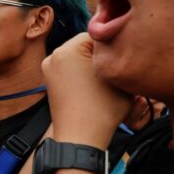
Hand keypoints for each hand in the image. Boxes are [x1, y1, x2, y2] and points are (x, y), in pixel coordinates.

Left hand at [41, 33, 132, 148]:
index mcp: (68, 49)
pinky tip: (94, 86)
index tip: (124, 57)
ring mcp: (49, 68)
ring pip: (78, 56)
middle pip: (86, 45)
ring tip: (106, 79)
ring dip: (92, 63)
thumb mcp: (119, 76)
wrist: (80, 138)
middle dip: (101, 53)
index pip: (98, 34)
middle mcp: (54, 54)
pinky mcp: (49, 80)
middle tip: (116, 67)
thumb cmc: (102, 109)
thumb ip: (120, 56)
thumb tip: (124, 46)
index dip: (115, 44)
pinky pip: (70, 68)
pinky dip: (82, 73)